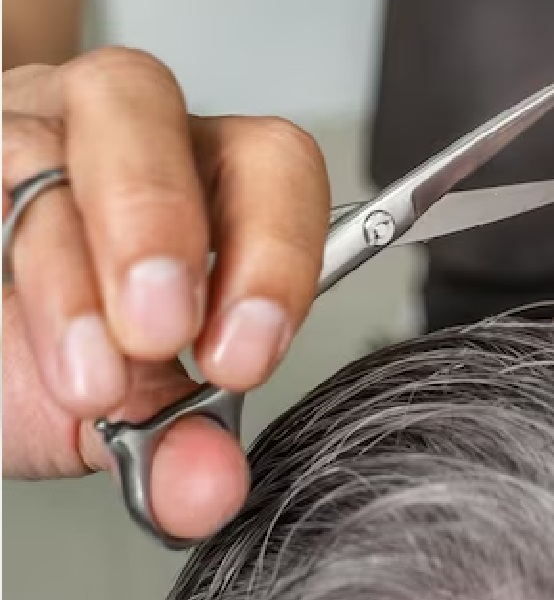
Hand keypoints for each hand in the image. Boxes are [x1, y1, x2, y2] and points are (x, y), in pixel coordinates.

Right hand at [2, 48, 329, 538]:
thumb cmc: (53, 354)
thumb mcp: (121, 414)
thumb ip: (174, 441)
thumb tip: (206, 489)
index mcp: (198, 173)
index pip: (270, 163)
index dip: (271, 252)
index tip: (240, 358)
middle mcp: (109, 130)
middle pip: (141, 101)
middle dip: (155, 222)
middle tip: (158, 335)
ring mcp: (10, 131)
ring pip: (37, 144)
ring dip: (66, 271)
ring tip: (87, 374)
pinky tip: (2, 328)